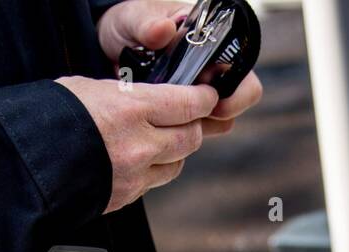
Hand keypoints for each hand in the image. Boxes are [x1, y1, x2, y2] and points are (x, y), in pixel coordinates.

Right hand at [58, 76, 216, 212]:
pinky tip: (137, 162)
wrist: (22, 167)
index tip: (207, 98)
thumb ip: (126, 95)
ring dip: (174, 153)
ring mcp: (134, 176)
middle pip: (190, 138)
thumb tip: (145, 97)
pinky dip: (152, 172)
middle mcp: (139, 146)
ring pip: (176, 165)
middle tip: (188, 118)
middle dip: (192, 126)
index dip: (204, 100)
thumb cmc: (46, 121)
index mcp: (131, 110)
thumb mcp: (89, 89)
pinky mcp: (125, 198)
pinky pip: (153, 184)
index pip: (189, 105)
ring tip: (158, 141)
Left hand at [96, 0, 262, 136]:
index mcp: (210, 42)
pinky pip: (193, 131)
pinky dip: (181, 134)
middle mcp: (211, 69)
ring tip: (170, 121)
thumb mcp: (134, 19)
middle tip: (194, 117)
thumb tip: (165, 29)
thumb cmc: (128, 24)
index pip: (240, 68)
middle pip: (236, 100)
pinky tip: (160, 127)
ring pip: (218, 121)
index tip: (214, 101)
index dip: (235, 90)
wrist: (108, 46)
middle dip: (219, 113)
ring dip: (199, 126)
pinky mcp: (183, 113)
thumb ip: (147, 24)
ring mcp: (198, 93)